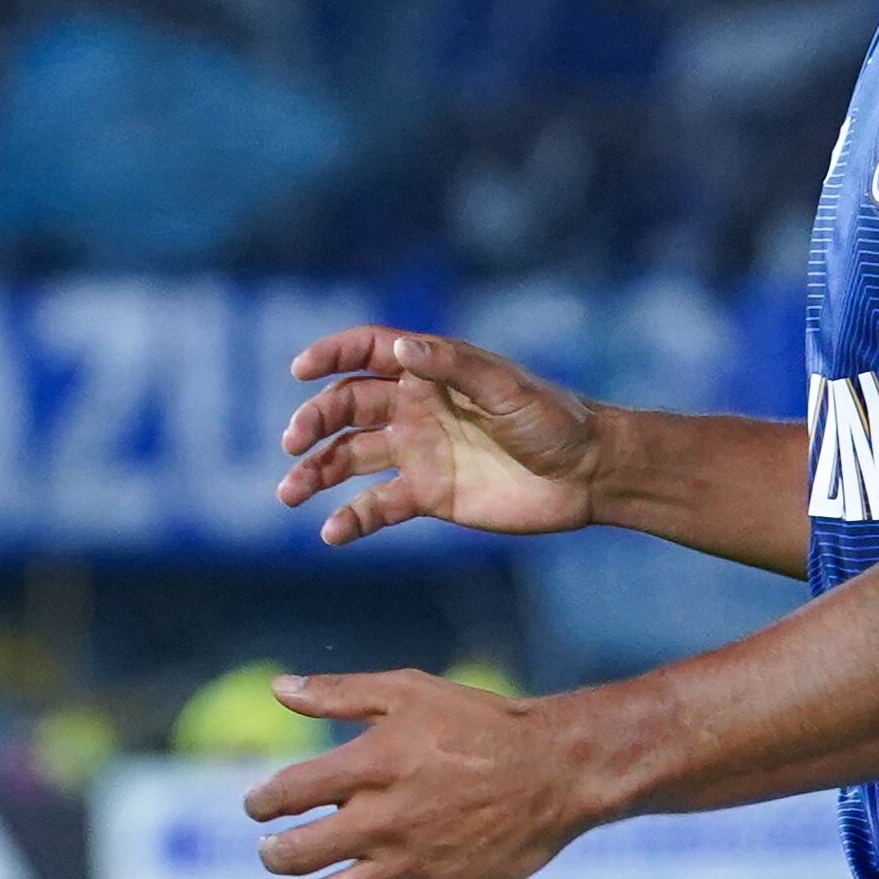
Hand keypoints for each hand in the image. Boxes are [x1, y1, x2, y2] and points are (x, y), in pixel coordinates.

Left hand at [245, 669, 610, 878]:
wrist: (554, 769)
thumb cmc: (478, 724)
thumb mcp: (408, 691)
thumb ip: (339, 693)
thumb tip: (278, 689)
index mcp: (371, 764)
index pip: (286, 793)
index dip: (260, 803)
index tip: (261, 806)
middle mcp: (384, 818)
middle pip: (296, 854)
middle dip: (272, 856)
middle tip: (273, 853)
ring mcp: (412, 863)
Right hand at [275, 327, 604, 544]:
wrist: (589, 475)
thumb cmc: (553, 419)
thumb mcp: (505, 387)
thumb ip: (452, 365)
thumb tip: (399, 346)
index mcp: (430, 371)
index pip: (366, 351)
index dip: (331, 355)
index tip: (300, 371)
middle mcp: (415, 408)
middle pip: (346, 406)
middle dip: (314, 422)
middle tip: (293, 443)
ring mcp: (418, 452)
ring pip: (349, 457)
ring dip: (315, 471)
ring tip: (289, 492)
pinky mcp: (428, 495)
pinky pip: (378, 506)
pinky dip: (351, 519)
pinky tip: (331, 532)